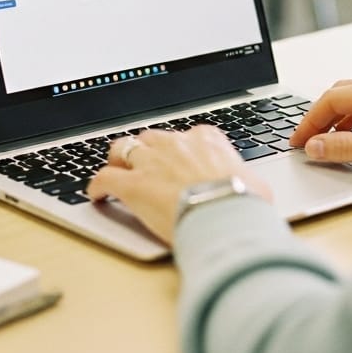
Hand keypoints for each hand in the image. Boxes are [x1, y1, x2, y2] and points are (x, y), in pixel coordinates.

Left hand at [88, 125, 272, 243]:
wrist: (224, 217)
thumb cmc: (243, 204)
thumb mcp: (255, 186)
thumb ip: (246, 181)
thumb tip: (253, 191)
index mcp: (207, 141)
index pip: (189, 136)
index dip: (182, 148)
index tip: (182, 158)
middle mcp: (176, 144)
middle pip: (153, 137)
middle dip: (147, 149)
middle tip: (146, 164)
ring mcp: (151, 162)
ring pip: (123, 148)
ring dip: (119, 159)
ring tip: (117, 169)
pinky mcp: (132, 185)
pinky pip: (104, 178)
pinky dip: (97, 185)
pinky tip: (96, 194)